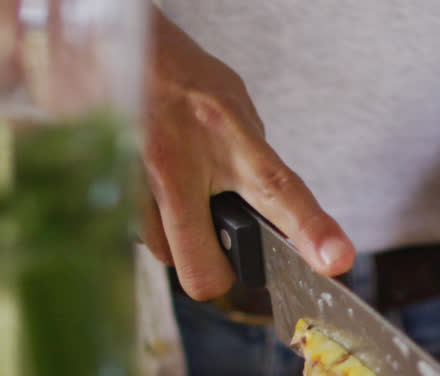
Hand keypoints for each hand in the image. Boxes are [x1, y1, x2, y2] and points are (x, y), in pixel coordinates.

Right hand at [141, 12, 353, 297]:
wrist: (113, 40)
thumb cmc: (179, 74)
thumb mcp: (233, 106)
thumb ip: (253, 160)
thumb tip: (268, 215)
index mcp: (228, 135)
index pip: (279, 189)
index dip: (312, 230)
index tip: (336, 260)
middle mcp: (179, 160)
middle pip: (204, 269)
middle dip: (215, 271)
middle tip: (217, 247)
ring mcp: (134, 177)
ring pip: (163, 255)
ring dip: (175, 239)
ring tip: (173, 193)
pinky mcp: (103, 186)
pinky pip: (132, 234)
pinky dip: (146, 221)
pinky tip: (147, 183)